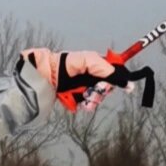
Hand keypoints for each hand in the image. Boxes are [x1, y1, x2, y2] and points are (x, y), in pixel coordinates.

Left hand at [19, 48, 137, 112]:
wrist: (38, 80)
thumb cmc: (58, 65)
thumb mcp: (82, 60)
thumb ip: (99, 64)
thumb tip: (115, 74)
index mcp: (91, 65)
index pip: (111, 71)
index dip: (118, 78)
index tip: (127, 86)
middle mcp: (88, 77)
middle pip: (106, 87)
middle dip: (102, 90)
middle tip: (95, 91)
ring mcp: (81, 89)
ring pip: (97, 98)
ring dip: (94, 99)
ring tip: (85, 99)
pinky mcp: (74, 99)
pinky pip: (87, 105)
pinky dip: (85, 105)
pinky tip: (80, 103)